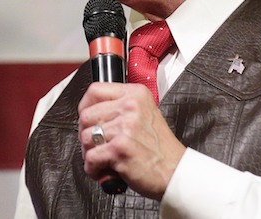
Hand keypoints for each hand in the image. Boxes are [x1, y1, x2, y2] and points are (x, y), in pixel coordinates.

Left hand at [78, 81, 186, 199]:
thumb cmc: (160, 148)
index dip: (85, 107)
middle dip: (86, 135)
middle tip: (98, 146)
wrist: (175, 171)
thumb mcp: (145, 114)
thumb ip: (121, 108)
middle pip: (86, 116)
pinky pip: (90, 158)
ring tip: (105, 160)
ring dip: (90, 154)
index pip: (95, 90)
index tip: (87, 119)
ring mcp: (125, 127)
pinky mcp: (120, 148)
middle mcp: (130, 107)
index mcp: (136, 94)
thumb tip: (90, 113)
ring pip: (85, 138)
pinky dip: (93, 169)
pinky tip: (106, 170)